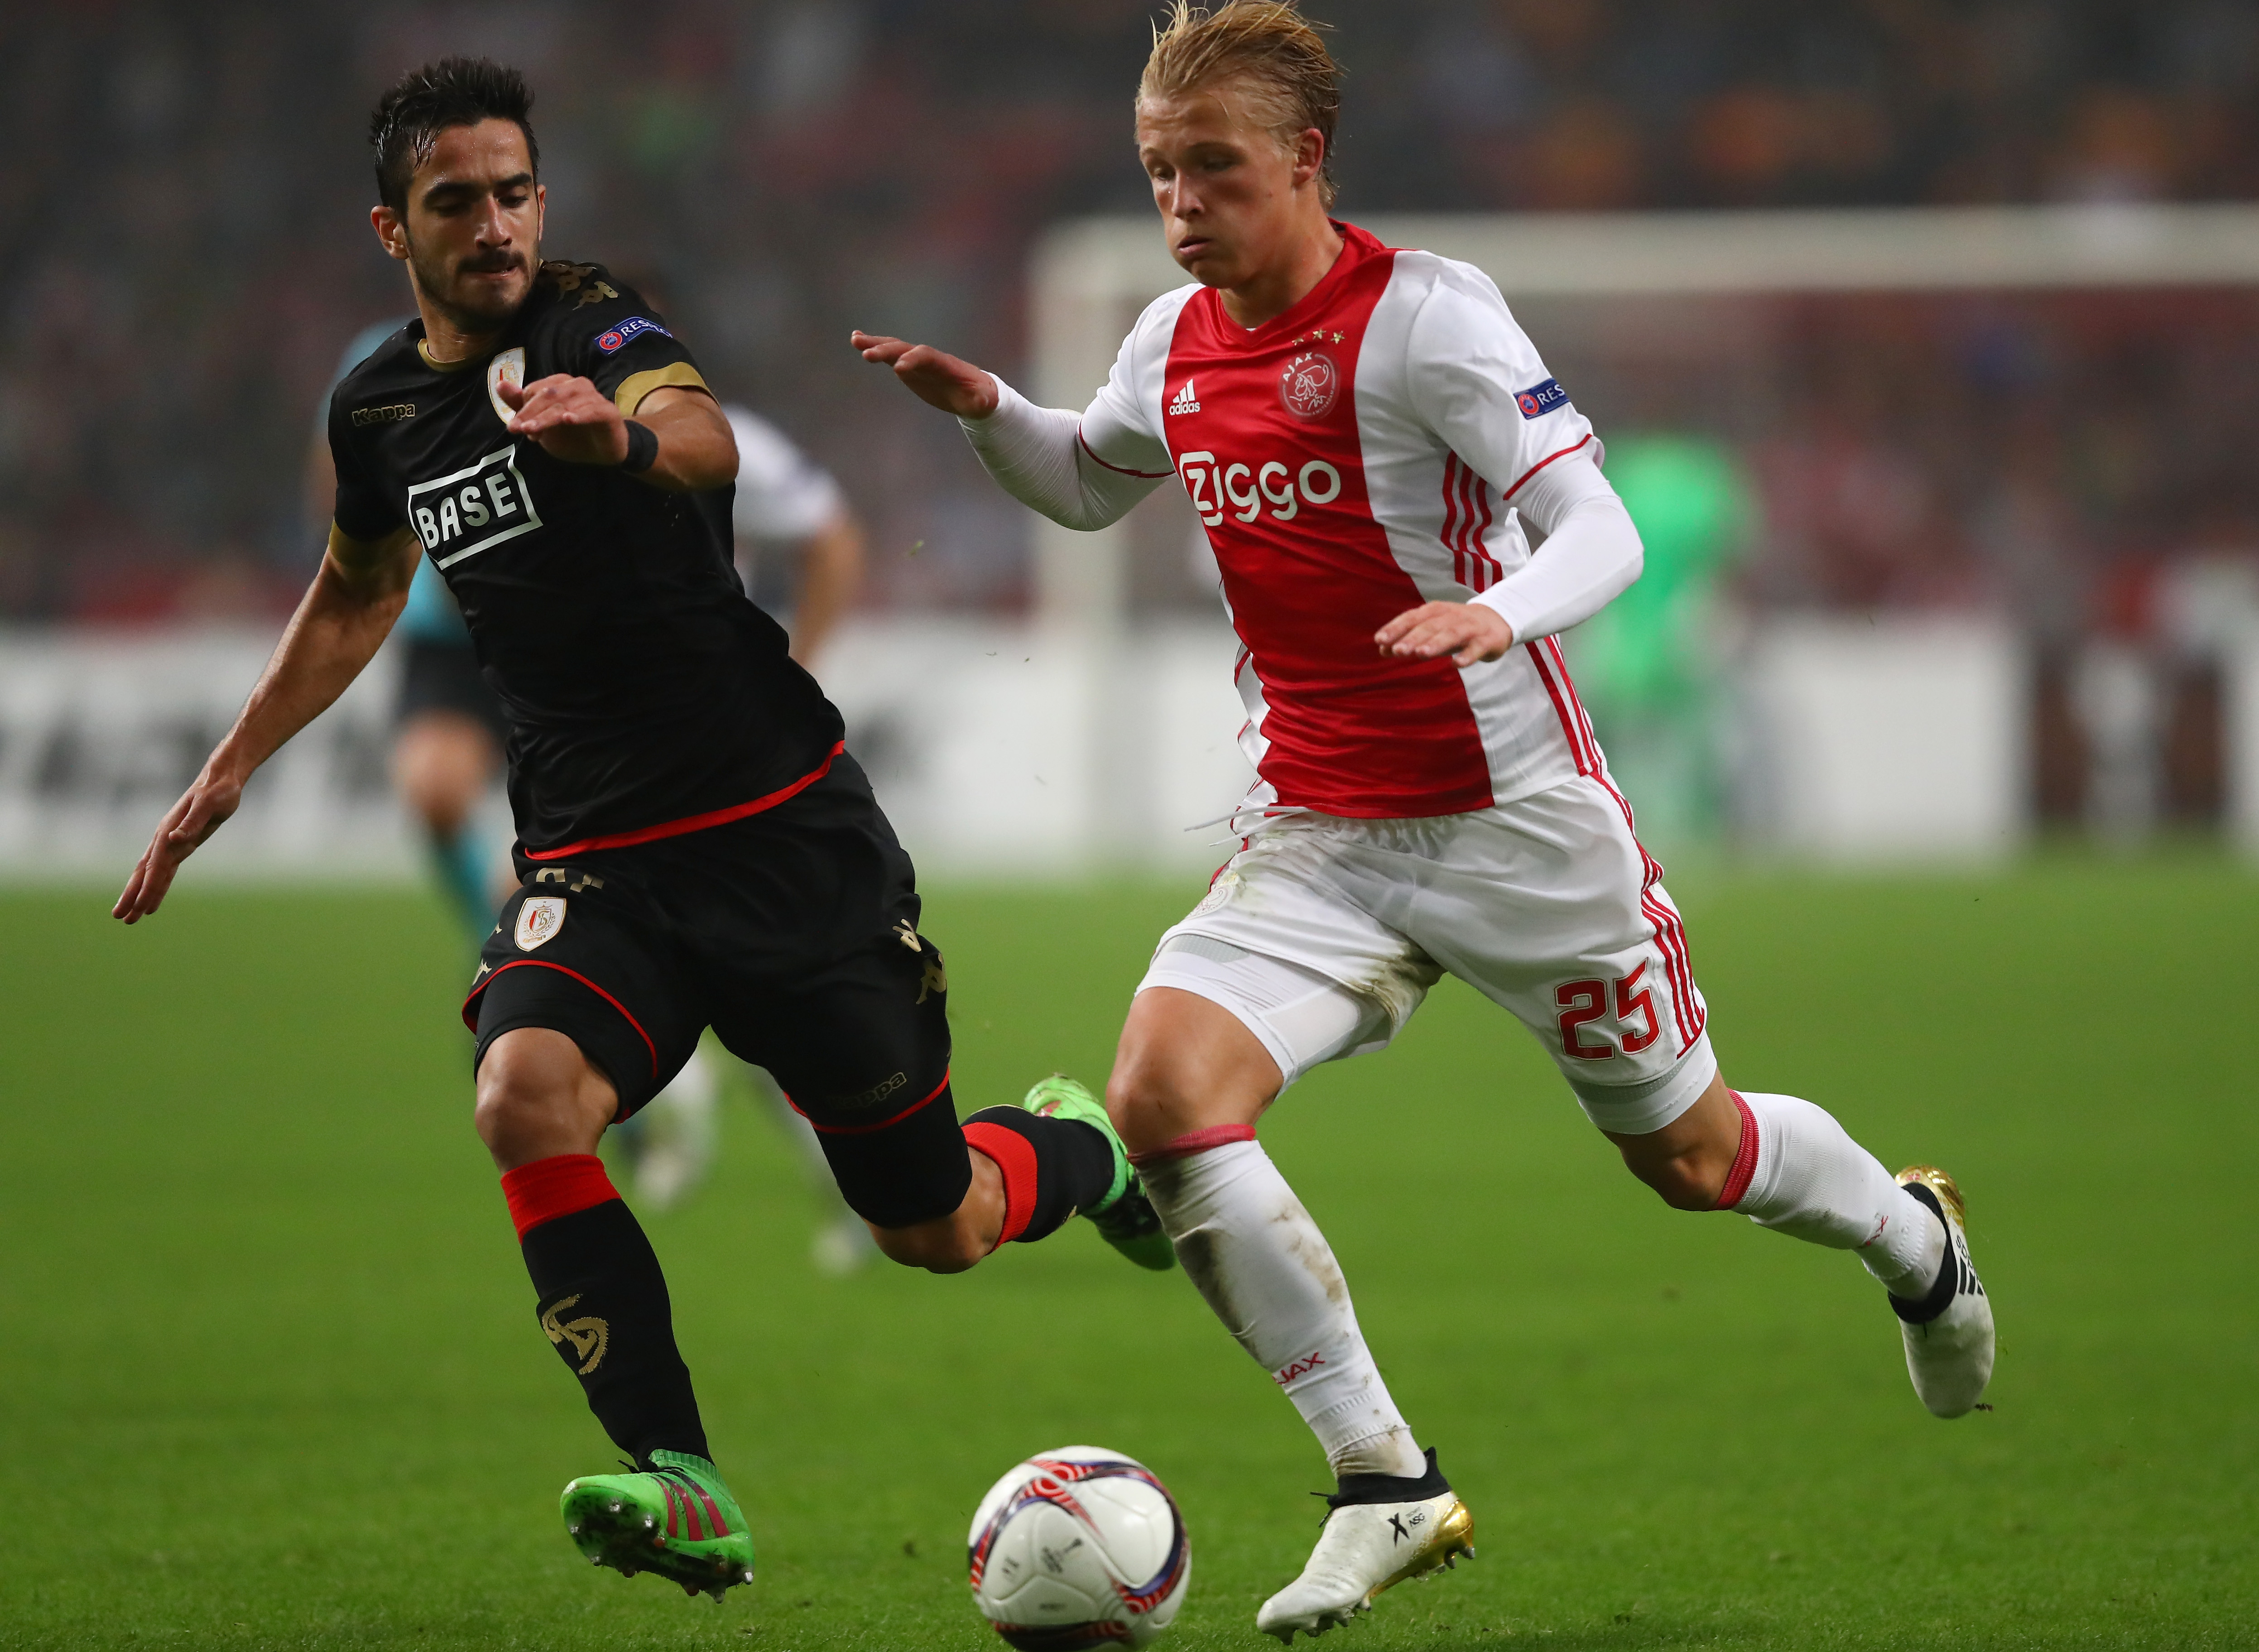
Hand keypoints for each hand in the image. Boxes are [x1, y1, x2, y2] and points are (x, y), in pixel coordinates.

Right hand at [113, 765, 244, 922]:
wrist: (221, 778)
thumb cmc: (218, 790)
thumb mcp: (209, 804)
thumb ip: (192, 822)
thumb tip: (174, 839)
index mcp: (168, 831)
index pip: (156, 866)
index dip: (148, 888)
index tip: (141, 908)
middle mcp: (165, 839)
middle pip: (144, 873)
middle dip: (133, 896)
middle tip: (122, 918)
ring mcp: (171, 842)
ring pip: (151, 874)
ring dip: (141, 894)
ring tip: (131, 915)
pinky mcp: (182, 843)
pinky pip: (165, 869)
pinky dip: (158, 885)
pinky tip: (152, 898)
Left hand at [498, 373, 627, 464]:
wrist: (603, 452)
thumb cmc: (572, 435)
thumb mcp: (542, 423)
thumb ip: (521, 406)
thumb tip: (499, 384)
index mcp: (560, 384)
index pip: (535, 390)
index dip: (524, 409)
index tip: (517, 429)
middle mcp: (577, 385)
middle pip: (548, 395)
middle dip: (531, 413)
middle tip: (518, 430)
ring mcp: (594, 397)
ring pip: (566, 403)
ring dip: (548, 417)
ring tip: (534, 432)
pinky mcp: (608, 412)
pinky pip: (593, 411)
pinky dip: (580, 415)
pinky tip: (569, 420)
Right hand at [851, 331, 998, 417]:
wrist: (973, 391)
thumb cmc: (978, 396)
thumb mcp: (982, 401)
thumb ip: (981, 400)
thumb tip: (982, 402)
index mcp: (945, 365)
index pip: (927, 357)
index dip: (913, 360)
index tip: (898, 369)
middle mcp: (928, 358)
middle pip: (906, 349)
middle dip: (887, 350)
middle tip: (867, 354)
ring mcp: (916, 361)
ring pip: (895, 348)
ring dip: (875, 343)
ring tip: (855, 339)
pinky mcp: (908, 366)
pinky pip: (890, 355)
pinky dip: (874, 347)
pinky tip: (857, 341)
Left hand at [1375, 601, 1516, 667]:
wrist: (1496, 619)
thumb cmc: (1455, 627)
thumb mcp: (1431, 630)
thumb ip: (1407, 639)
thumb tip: (1381, 649)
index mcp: (1434, 611)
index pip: (1412, 618)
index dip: (1396, 628)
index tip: (1380, 640)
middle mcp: (1450, 616)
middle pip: (1430, 626)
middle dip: (1413, 638)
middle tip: (1398, 650)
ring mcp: (1469, 628)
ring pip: (1451, 634)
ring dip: (1436, 643)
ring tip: (1421, 654)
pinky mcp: (1486, 640)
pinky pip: (1476, 648)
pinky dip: (1467, 655)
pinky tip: (1456, 664)